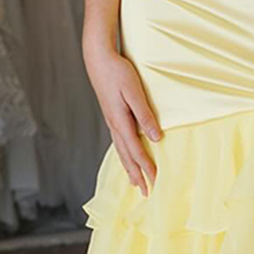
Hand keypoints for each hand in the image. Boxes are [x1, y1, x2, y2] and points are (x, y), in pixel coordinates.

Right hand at [84, 42, 160, 194]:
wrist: (98, 59)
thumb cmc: (118, 72)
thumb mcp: (134, 92)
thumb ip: (145, 114)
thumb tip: (156, 137)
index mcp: (120, 121)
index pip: (136, 150)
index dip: (146, 167)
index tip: (156, 181)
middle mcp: (114, 125)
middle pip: (127, 156)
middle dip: (137, 175)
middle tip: (146, 193)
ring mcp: (111, 121)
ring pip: (121, 151)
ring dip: (129, 168)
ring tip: (135, 183)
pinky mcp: (111, 116)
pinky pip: (118, 142)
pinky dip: (123, 155)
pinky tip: (125, 156)